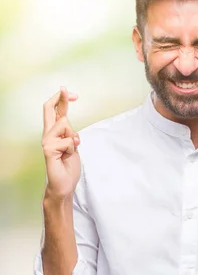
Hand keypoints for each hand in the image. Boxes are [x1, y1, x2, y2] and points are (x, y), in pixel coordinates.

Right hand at [42, 87, 80, 202]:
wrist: (64, 184)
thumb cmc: (68, 166)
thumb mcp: (73, 145)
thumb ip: (70, 134)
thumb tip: (67, 122)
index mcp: (55, 133)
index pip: (54, 112)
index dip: (61, 100)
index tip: (71, 94)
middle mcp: (48, 134)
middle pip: (49, 110)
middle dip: (60, 98)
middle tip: (68, 90)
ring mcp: (46, 141)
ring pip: (64, 125)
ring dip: (73, 138)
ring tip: (70, 151)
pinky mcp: (48, 150)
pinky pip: (67, 141)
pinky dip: (73, 148)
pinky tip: (67, 156)